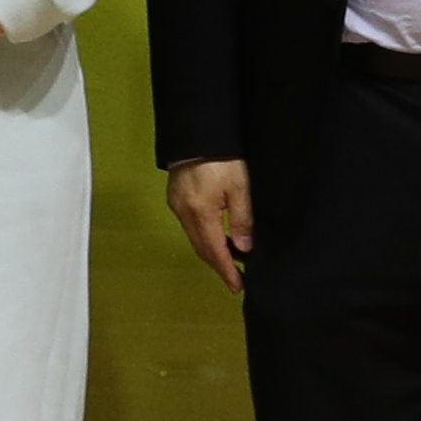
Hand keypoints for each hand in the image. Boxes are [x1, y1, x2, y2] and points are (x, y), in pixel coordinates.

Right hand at [165, 157, 253, 295]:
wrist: (196, 134)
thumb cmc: (222, 159)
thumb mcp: (240, 187)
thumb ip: (242, 219)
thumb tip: (244, 248)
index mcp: (201, 214)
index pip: (214, 251)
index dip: (227, 271)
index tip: (238, 287)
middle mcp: (184, 214)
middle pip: (201, 249)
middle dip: (219, 265)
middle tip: (236, 279)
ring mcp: (177, 206)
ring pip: (195, 238)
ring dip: (212, 252)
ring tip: (230, 261)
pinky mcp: (176, 198)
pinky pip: (191, 227)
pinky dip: (204, 237)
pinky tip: (217, 237)